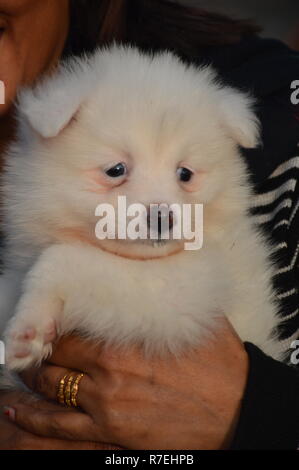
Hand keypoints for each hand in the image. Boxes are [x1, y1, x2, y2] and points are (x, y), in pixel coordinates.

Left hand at [5, 318, 248, 449]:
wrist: (237, 409)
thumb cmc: (217, 362)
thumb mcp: (194, 318)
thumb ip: (168, 296)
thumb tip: (156, 269)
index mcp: (123, 341)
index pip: (69, 328)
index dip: (53, 324)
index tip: (48, 321)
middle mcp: (106, 373)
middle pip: (55, 358)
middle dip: (42, 351)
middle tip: (33, 345)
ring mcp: (105, 406)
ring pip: (50, 391)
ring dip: (32, 381)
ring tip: (21, 372)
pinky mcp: (110, 434)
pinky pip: (58, 430)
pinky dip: (33, 419)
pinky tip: (16, 410)